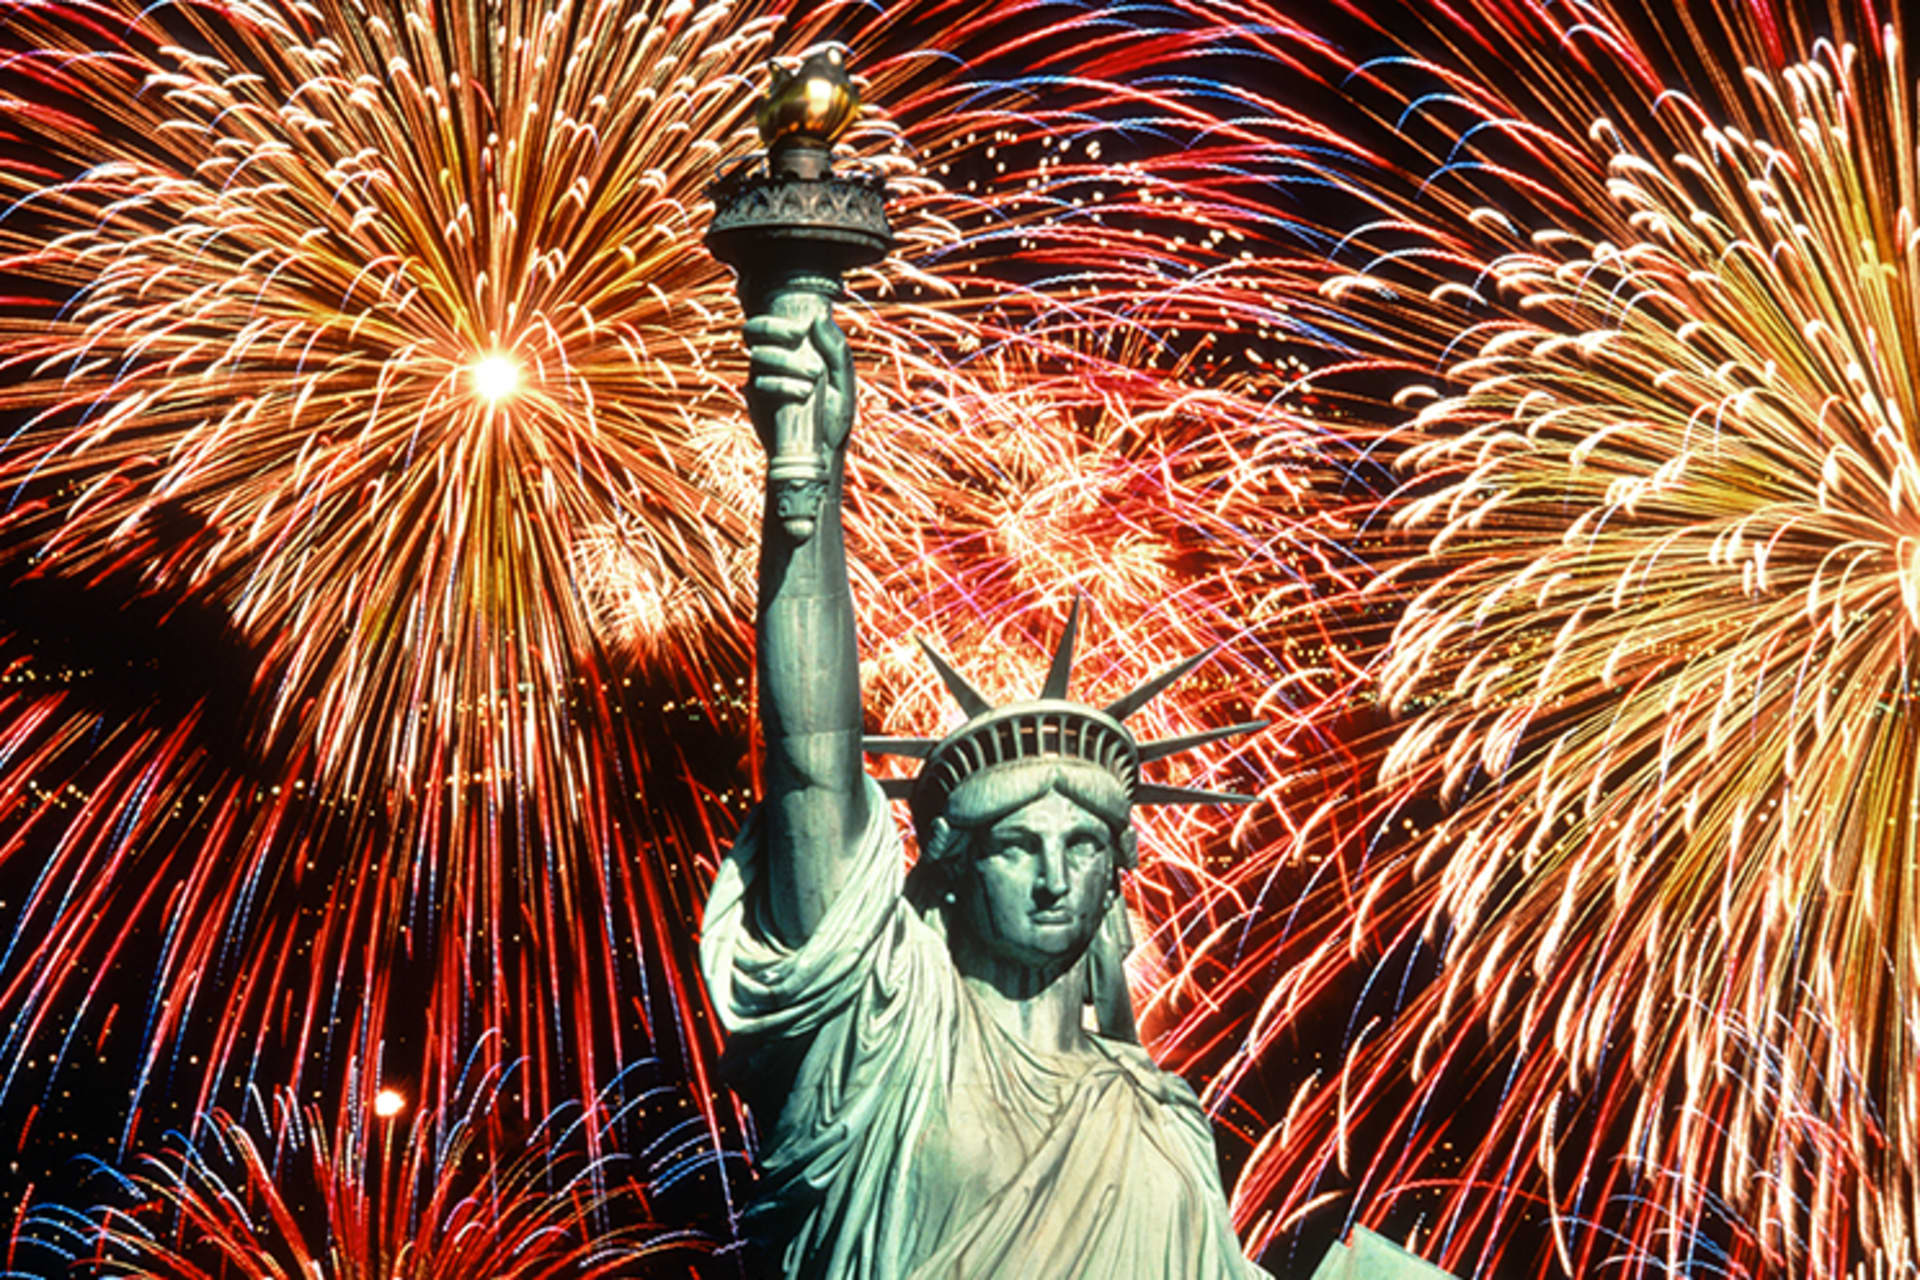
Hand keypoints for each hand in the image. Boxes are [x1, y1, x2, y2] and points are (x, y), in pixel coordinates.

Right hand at [744, 313, 854, 459]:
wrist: (823, 454)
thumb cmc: (835, 416)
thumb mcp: (843, 381)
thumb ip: (835, 349)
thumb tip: (816, 317)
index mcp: (792, 352)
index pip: (771, 323)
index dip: (778, 320)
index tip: (802, 328)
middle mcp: (772, 362)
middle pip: (753, 332)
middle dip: (772, 328)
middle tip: (797, 335)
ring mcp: (762, 382)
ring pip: (758, 356)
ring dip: (785, 360)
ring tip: (814, 376)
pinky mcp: (758, 403)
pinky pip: (759, 384)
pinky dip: (781, 384)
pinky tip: (803, 393)